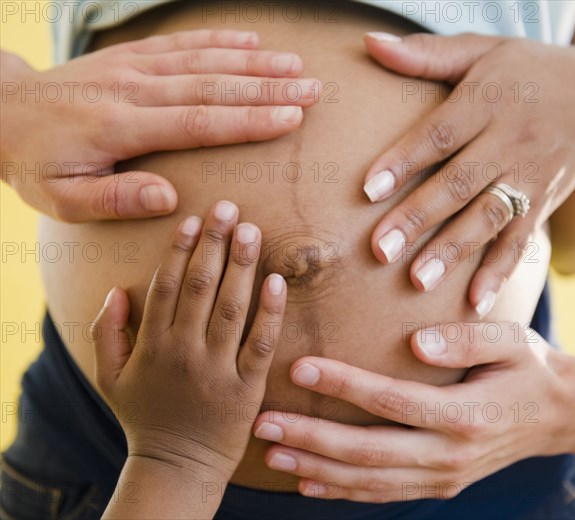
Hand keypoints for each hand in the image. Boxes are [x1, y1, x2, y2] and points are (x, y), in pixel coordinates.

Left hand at [1, 31, 317, 220]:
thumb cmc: (33, 162)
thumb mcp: (62, 198)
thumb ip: (115, 200)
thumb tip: (170, 197)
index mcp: (121, 127)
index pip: (200, 121)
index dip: (249, 120)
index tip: (291, 118)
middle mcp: (133, 89)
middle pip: (213, 85)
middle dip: (268, 87)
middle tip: (313, 89)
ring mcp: (132, 67)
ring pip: (203, 59)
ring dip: (253, 61)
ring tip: (296, 64)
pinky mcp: (129, 56)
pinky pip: (180, 42)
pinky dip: (217, 39)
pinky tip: (249, 39)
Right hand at [92, 200, 286, 480]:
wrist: (177, 467)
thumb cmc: (144, 417)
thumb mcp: (109, 377)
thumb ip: (105, 332)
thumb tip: (116, 289)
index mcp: (152, 345)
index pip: (167, 285)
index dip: (180, 249)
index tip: (193, 219)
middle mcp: (184, 351)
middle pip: (201, 287)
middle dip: (214, 243)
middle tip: (228, 207)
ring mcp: (217, 369)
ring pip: (231, 308)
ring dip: (241, 265)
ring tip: (251, 230)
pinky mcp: (246, 388)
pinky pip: (260, 343)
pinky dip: (270, 312)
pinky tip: (276, 280)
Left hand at [252, 322, 574, 501]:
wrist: (556, 416)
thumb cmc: (528, 369)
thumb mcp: (512, 340)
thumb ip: (467, 339)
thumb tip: (415, 343)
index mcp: (465, 413)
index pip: (391, 400)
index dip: (344, 384)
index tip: (300, 366)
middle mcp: (449, 454)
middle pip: (368, 450)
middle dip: (312, 437)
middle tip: (264, 423)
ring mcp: (442, 476)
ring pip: (368, 480)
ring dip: (316, 467)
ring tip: (272, 452)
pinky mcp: (437, 484)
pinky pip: (382, 493)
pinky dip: (342, 491)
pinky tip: (307, 481)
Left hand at [361, 33, 574, 315]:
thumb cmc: (524, 70)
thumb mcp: (480, 50)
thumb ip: (425, 54)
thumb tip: (369, 42)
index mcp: (487, 102)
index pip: (439, 135)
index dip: (403, 161)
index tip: (368, 190)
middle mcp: (509, 141)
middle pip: (459, 184)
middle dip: (419, 219)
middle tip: (381, 251)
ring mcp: (529, 177)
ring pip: (487, 218)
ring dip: (453, 251)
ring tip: (417, 281)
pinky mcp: (542, 203)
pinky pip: (521, 240)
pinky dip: (500, 272)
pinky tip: (474, 301)